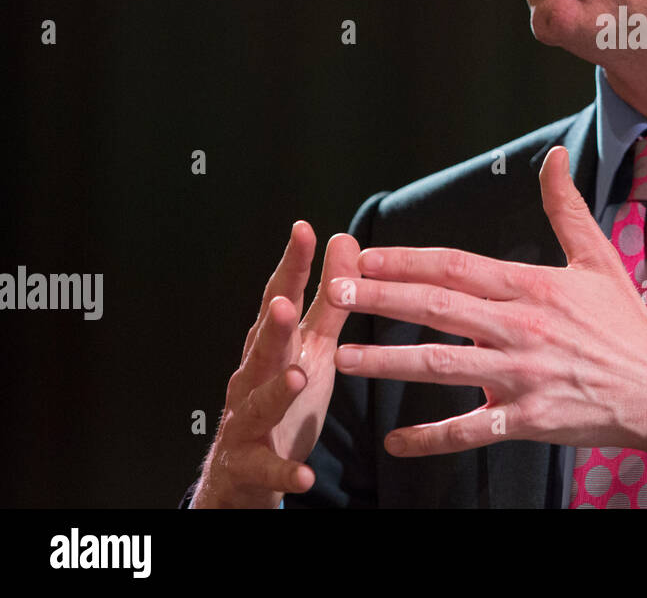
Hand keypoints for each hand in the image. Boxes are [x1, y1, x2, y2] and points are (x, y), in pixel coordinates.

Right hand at [191, 222, 359, 507]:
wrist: (245, 472)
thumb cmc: (284, 398)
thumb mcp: (313, 347)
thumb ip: (329, 300)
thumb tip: (342, 240)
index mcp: (272, 346)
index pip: (280, 298)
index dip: (291, 266)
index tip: (304, 230)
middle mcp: (252, 378)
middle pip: (262, 347)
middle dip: (273, 326)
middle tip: (286, 302)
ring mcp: (246, 420)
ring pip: (257, 403)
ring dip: (275, 390)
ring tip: (296, 377)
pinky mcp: (250, 464)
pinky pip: (267, 468)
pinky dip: (283, 471)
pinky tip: (302, 475)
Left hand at [328, 146, 646, 459]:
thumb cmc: (626, 325)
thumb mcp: (598, 259)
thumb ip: (567, 209)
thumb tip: (554, 159)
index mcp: (532, 287)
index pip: (457, 267)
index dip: (407, 259)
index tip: (365, 254)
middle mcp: (521, 328)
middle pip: (439, 308)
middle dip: (383, 298)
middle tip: (338, 291)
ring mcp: (522, 376)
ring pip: (443, 366)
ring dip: (389, 362)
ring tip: (344, 357)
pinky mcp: (528, 419)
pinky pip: (470, 430)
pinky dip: (431, 438)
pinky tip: (395, 441)